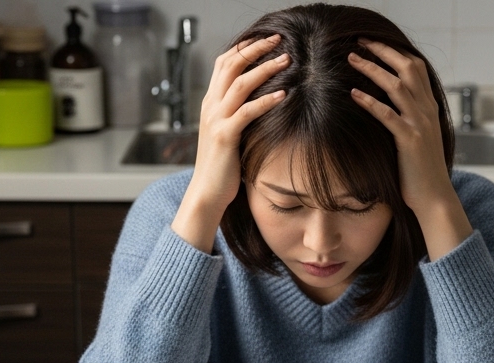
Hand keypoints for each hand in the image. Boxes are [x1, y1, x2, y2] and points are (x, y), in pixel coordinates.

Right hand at [172, 35, 289, 251]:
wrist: (206, 192)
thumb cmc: (222, 166)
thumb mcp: (228, 133)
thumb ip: (238, 114)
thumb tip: (261, 101)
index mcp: (211, 103)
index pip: (223, 63)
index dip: (244, 47)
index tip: (266, 38)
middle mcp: (211, 106)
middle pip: (231, 65)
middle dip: (256, 48)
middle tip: (279, 39)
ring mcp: (216, 120)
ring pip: (240, 83)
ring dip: (265, 69)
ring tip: (287, 60)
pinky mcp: (225, 136)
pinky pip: (247, 112)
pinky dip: (266, 101)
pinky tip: (284, 95)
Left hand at [349, 40, 471, 259]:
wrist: (434, 198)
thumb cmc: (420, 172)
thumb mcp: (417, 138)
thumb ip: (407, 119)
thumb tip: (385, 105)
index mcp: (429, 108)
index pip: (416, 68)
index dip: (395, 52)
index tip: (374, 43)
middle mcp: (427, 111)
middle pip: (407, 68)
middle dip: (383, 51)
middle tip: (360, 41)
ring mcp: (420, 125)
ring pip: (397, 86)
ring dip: (372, 69)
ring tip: (351, 59)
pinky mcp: (410, 141)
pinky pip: (388, 115)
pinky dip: (370, 102)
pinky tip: (354, 93)